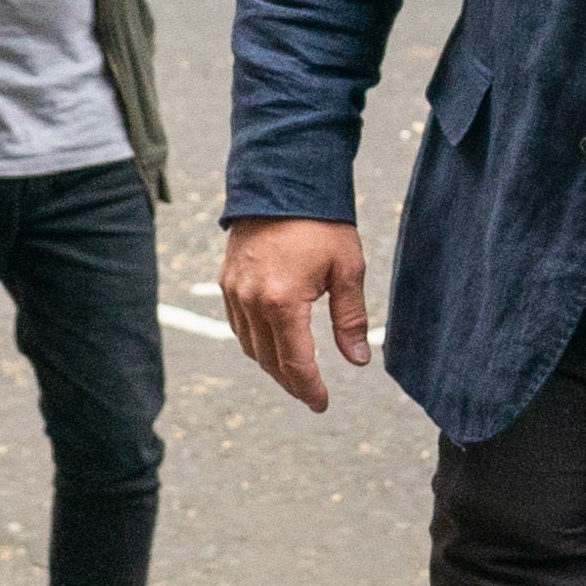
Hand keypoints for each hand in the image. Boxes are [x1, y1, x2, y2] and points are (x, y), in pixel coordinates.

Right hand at [220, 215, 370, 411]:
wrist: (281, 180)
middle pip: (269, 361)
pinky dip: (256, 342)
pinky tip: (274, 345)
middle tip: (312, 396)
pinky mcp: (227, 281)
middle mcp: (251, 301)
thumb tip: (358, 361)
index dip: (310, 389)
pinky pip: (238, 325)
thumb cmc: (321, 222)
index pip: (295, 363)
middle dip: (292, 383)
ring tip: (296, 375)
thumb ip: (350, 319)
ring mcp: (234, 291)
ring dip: (272, 365)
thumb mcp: (347, 269)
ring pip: (250, 346)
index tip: (322, 404)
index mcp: (283, 302)